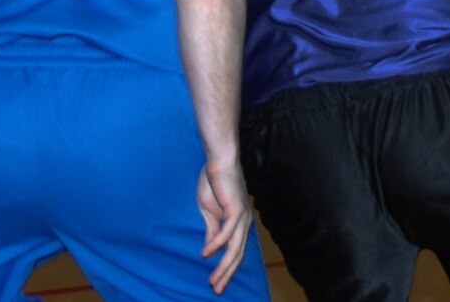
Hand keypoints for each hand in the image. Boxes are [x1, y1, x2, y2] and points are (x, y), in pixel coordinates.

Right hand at [196, 157, 255, 294]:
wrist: (218, 161)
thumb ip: (212, 230)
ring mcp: (242, 217)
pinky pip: (226, 233)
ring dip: (223, 267)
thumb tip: (211, 250)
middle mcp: (244, 223)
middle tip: (216, 290)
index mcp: (239, 223)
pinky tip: (206, 253)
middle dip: (226, 275)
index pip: (236, 252)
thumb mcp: (209, 211)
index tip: (217, 283)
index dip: (227, 269)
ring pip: (234, 250)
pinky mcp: (235, 210)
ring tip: (213, 281)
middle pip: (238, 256)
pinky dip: (216, 245)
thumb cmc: (213, 182)